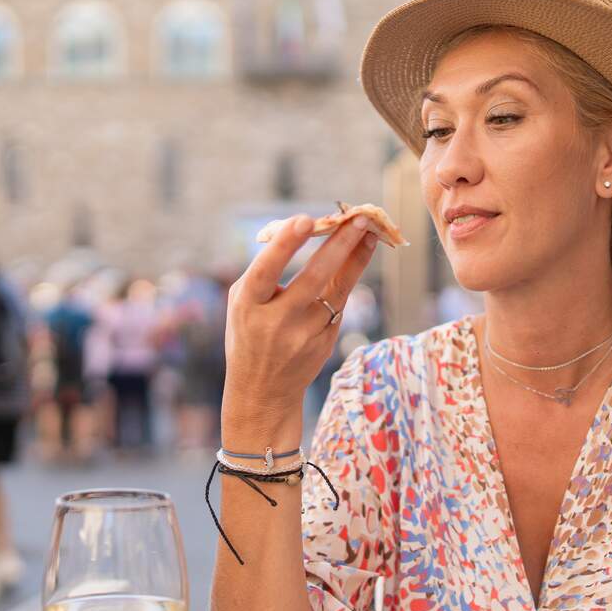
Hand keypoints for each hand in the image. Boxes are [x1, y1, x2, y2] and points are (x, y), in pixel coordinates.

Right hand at [222, 214, 378, 423]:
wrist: (262, 391)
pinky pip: (341, 302)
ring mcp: (305, 335)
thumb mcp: (241, 304)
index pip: (266, 271)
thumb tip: (300, 233)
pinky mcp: (326, 342)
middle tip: (359, 218)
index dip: (285, 246)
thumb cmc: (248, 334)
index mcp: (248, 307)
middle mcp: (277, 322)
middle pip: (313, 278)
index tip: (305, 219)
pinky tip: (360, 252)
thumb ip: (262, 271)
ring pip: (337, 289)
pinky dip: (350, 275)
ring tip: (370, 230)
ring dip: (355, 257)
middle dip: (338, 245)